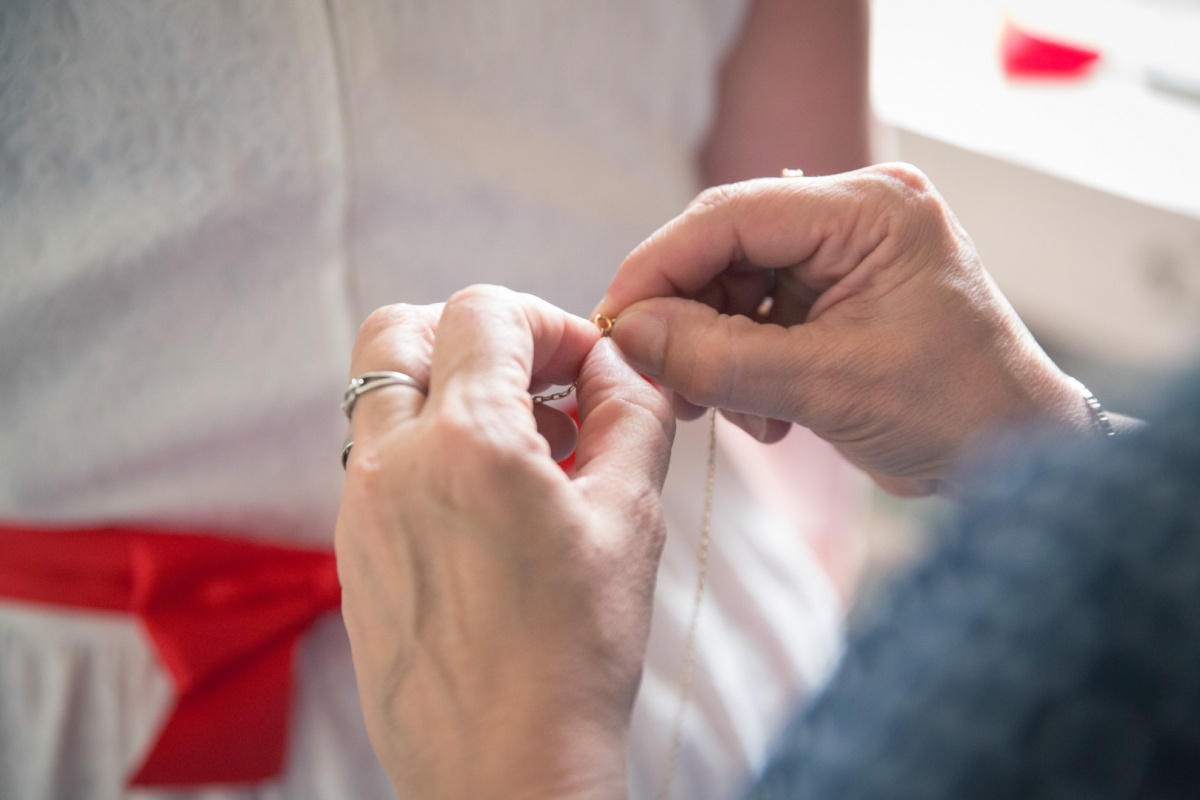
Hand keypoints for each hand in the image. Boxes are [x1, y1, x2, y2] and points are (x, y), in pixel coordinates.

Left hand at [336, 285, 674, 799]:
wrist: (506, 771)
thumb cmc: (577, 657)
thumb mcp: (631, 521)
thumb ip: (632, 416)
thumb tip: (619, 365)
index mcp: (466, 444)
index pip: (483, 313)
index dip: (547, 323)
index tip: (586, 371)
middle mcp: (392, 465)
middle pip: (398, 331)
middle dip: (471, 334)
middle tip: (535, 381)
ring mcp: (359, 512)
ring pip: (381, 396)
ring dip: (447, 390)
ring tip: (523, 449)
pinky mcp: (352, 555)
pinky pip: (376, 460)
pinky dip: (426, 448)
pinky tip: (488, 505)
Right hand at [597, 164, 1093, 495]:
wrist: (1018, 456)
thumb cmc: (955, 411)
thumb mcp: (826, 385)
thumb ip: (718, 357)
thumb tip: (630, 334)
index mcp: (869, 210)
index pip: (731, 215)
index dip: (660, 266)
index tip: (614, 321)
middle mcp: (855, 216)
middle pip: (725, 249)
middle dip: (686, 318)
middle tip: (663, 381)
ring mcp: (844, 256)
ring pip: (733, 288)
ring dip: (714, 353)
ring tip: (727, 412)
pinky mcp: (835, 296)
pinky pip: (757, 317)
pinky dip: (743, 366)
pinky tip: (767, 416)